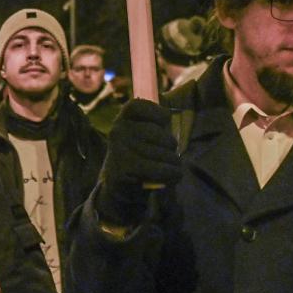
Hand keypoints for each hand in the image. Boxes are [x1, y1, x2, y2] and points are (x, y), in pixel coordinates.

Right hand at [97, 99, 180, 225]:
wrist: (118, 187)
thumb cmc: (137, 156)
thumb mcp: (141, 136)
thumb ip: (154, 124)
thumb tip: (172, 112)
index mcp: (122, 120)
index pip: (137, 105)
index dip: (156, 110)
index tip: (166, 118)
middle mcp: (118, 131)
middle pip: (158, 133)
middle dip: (171, 145)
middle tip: (171, 154)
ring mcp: (119, 150)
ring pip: (163, 153)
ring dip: (174, 163)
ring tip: (171, 167)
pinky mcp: (124, 170)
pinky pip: (159, 169)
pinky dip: (172, 174)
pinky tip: (172, 176)